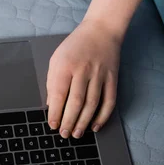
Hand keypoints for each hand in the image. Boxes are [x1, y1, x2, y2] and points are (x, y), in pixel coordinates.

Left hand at [46, 19, 122, 138]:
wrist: (101, 30)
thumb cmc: (75, 46)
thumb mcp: (56, 59)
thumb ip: (52, 82)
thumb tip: (51, 105)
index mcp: (65, 65)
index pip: (58, 94)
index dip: (55, 112)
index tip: (52, 124)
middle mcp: (83, 70)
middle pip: (76, 102)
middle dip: (69, 121)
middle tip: (64, 134)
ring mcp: (100, 74)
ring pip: (92, 104)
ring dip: (84, 122)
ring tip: (77, 133)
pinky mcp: (112, 78)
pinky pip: (109, 101)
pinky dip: (103, 116)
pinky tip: (95, 126)